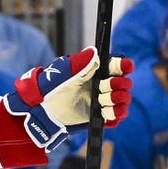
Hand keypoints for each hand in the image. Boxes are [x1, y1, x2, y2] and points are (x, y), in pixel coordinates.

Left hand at [4, 47, 132, 151]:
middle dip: (119, 84)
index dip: (124, 66)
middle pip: (124, 83)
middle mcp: (102, 85)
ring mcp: (102, 101)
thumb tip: (95, 52)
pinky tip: (107, 111)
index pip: (117, 66)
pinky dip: (116, 113)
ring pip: (123, 99)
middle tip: (105, 86)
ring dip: (118, 99)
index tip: (125, 67)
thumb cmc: (51, 86)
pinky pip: (117, 115)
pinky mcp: (100, 116)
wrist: (42, 109)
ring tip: (103, 100)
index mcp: (96, 71)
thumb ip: (81, 62)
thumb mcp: (65, 72)